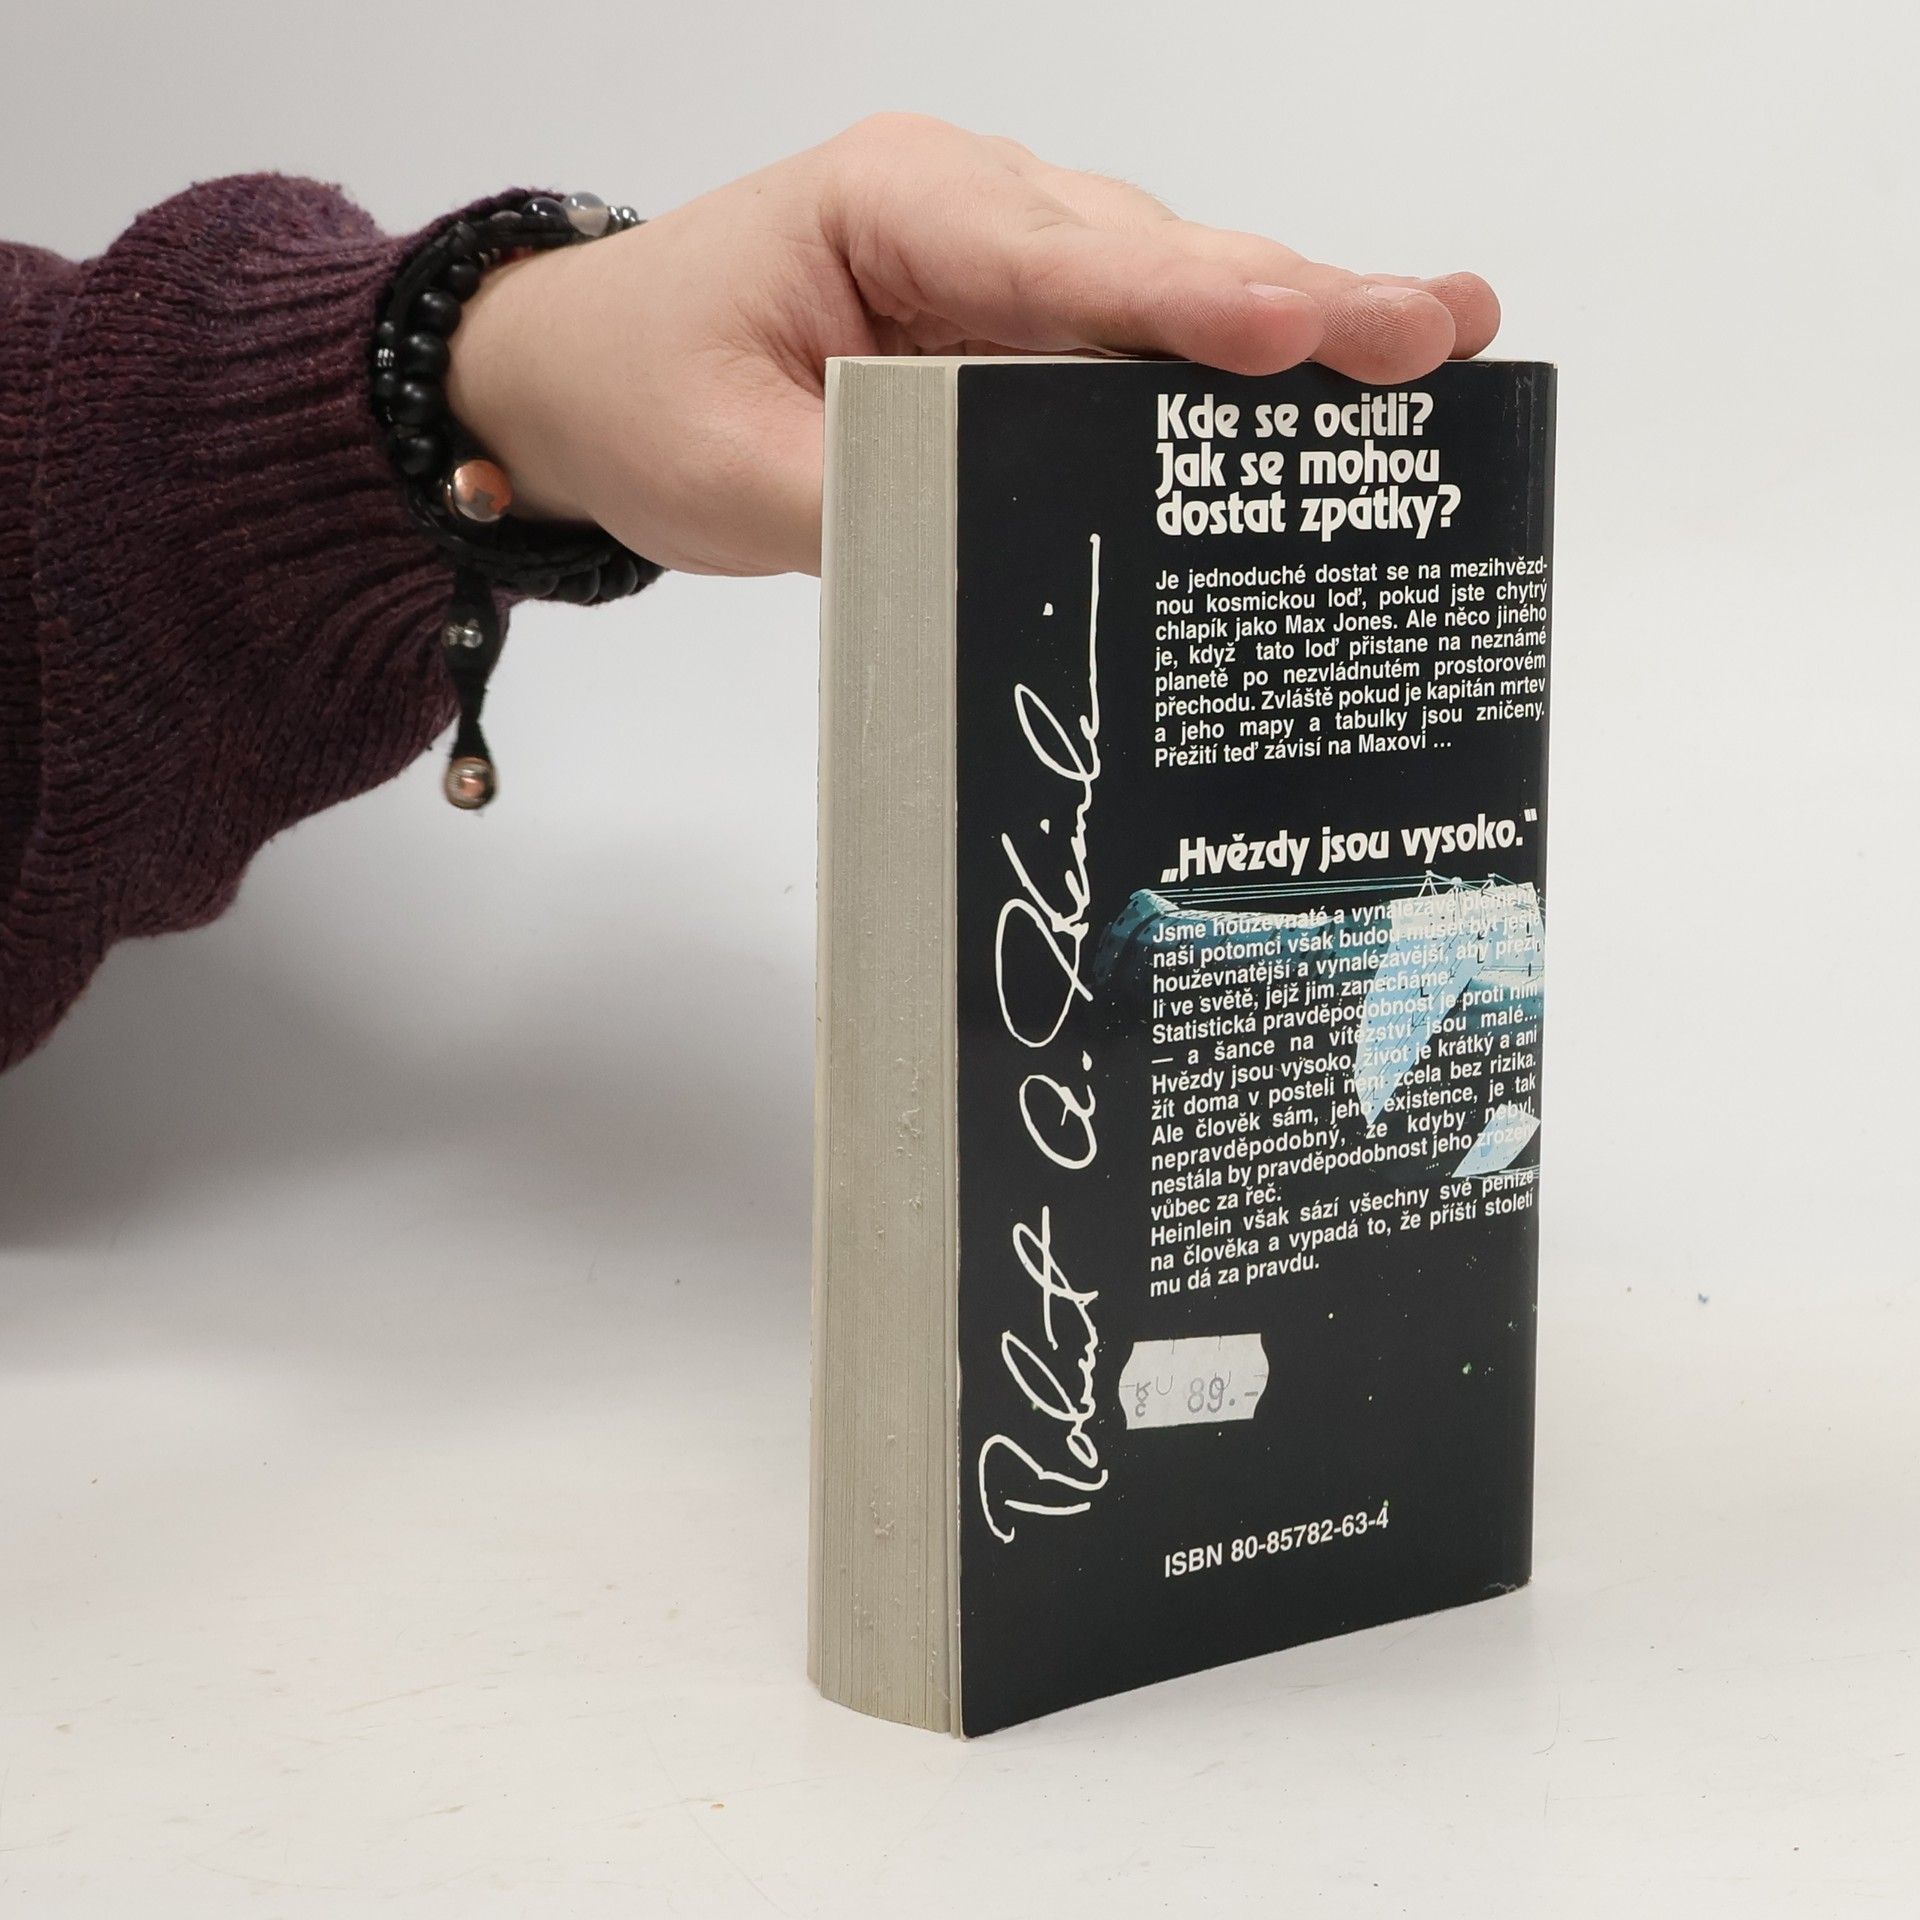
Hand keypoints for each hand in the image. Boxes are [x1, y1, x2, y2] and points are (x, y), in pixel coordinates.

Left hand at [447, 115, 1499, 578]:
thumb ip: (866, 511)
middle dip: (1297, 299)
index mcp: (891, 208)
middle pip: (1150, 255)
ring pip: (1166, 283)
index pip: (1056, 261)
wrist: (585, 370)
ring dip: (1292, 323)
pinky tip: (1333, 375)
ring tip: (1433, 345)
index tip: (1296, 332)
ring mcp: (1004, 253)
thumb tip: (1005, 559)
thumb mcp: (729, 476)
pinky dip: (1230, 359)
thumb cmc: (642, 391)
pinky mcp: (1016, 312)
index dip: (1182, 303)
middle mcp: (970, 208)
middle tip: (1437, 330)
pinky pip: (1137, 329)